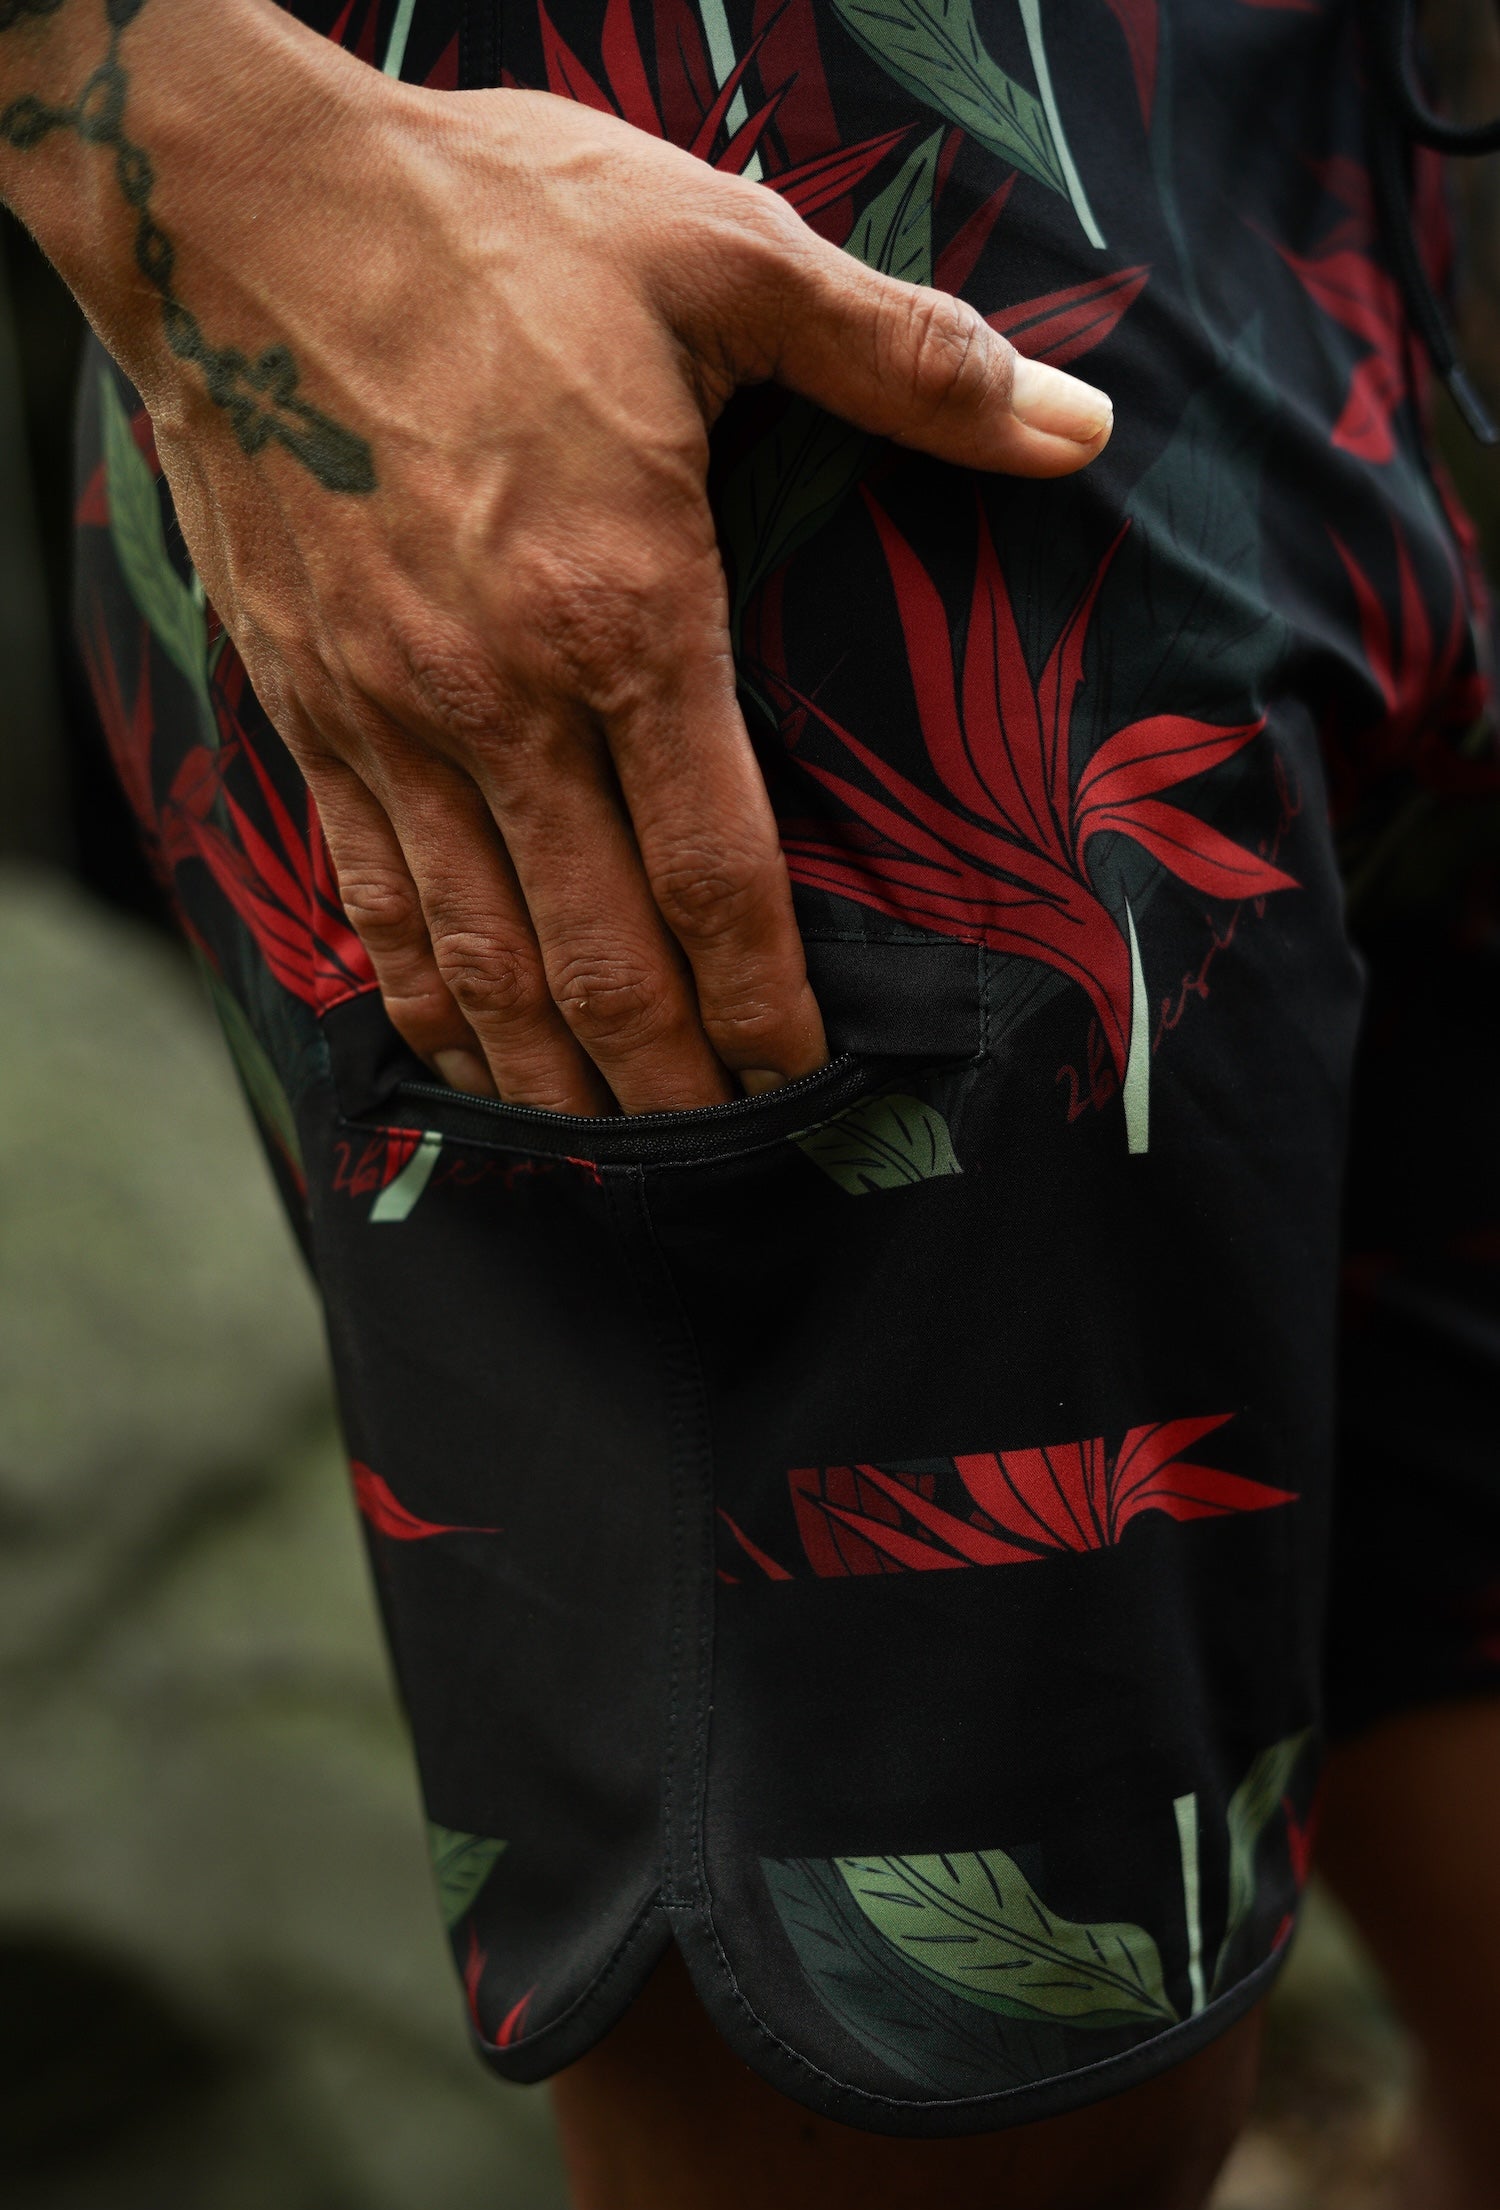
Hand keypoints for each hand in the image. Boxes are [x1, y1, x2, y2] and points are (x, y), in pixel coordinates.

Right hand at [19, 3, 1112, 1113]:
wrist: (231, 208)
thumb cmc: (487, 223)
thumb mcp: (719, 255)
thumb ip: (904, 362)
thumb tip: (1077, 426)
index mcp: (623, 609)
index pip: (714, 872)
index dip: (763, 1002)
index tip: (801, 1080)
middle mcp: (499, 700)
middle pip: (597, 956)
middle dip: (668, 1081)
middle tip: (720, 1158)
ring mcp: (389, 719)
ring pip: (477, 957)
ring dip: (548, 1074)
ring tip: (607, 1151)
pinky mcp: (308, 709)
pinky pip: (368, 893)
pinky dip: (421, 995)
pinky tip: (462, 1054)